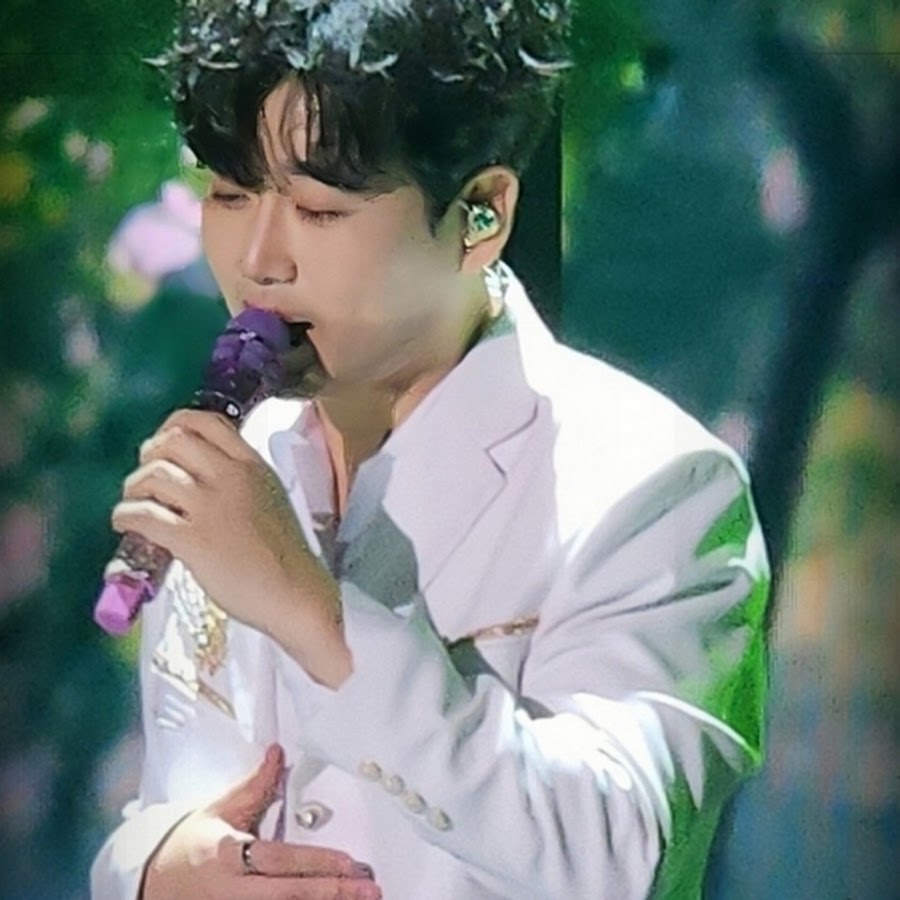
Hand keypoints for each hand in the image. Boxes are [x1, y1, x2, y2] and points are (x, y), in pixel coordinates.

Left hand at [112, 408, 350, 685]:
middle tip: (146, 478)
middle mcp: (231, 477)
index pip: (207, 422)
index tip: (164, 443)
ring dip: (133, 488)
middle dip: (149, 455)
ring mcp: (211, 507)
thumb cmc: (284, 554)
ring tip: (134, 503)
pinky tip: (125, 524)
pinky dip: (125, 516)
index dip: (174, 425)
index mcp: (252, 465)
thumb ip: (241, 482)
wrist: (296, 593)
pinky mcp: (193, 540)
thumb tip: (198, 480)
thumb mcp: (270, 498)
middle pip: (173, 442)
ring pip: (154, 476)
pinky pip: (144, 515)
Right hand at [141, 744, 380, 899]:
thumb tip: (278, 752)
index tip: (349, 862)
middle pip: (286, 895)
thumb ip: (254, 786)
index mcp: (225, 855)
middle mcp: (229, 891)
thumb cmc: (191, 843)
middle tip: (370, 891)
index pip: (276, 859)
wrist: (150, 883)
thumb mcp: (219, 810)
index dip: (313, 863)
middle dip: (330, 893)